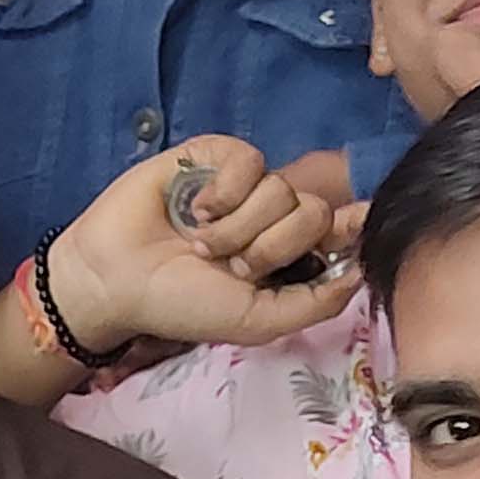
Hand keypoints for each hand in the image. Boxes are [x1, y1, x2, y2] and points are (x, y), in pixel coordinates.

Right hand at [46, 137, 360, 357]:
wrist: (116, 278)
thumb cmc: (180, 304)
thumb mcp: (255, 321)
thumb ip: (314, 304)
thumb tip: (360, 272)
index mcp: (285, 255)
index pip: (339, 229)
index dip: (354, 224)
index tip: (362, 220)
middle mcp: (270, 217)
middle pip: (313, 213)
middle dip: (269, 247)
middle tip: (230, 265)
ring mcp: (244, 185)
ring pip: (280, 190)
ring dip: (236, 228)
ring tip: (199, 245)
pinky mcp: (215, 157)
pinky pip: (250, 160)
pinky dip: (224, 193)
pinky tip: (195, 211)